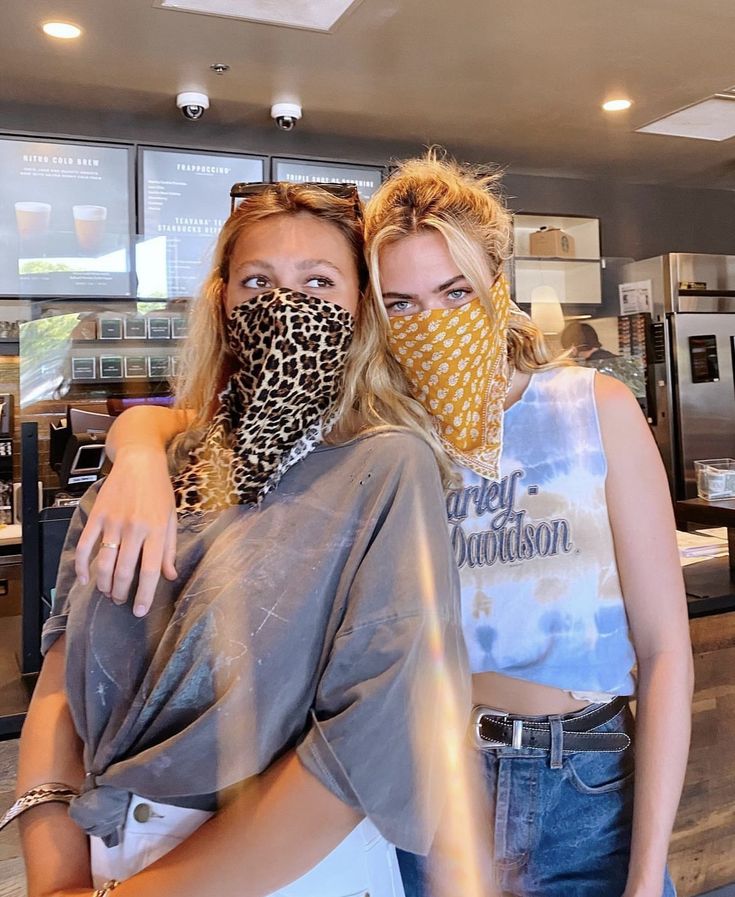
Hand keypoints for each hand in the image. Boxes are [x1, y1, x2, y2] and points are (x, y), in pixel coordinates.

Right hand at [75, 444, 177, 616]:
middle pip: (124, 571)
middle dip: (121, 592)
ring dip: (103, 584)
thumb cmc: (159, 491)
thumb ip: (169, 549)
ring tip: (107, 592)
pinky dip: (81, 566)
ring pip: (104, 563)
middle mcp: (135, 528)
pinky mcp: (97, 515)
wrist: (140, 462)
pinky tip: (84, 578)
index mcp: (157, 530)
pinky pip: (85, 546)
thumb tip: (170, 576)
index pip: (150, 571)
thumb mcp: (172, 518)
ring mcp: (113, 522)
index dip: (144, 595)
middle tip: (120, 601)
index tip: (140, 611)